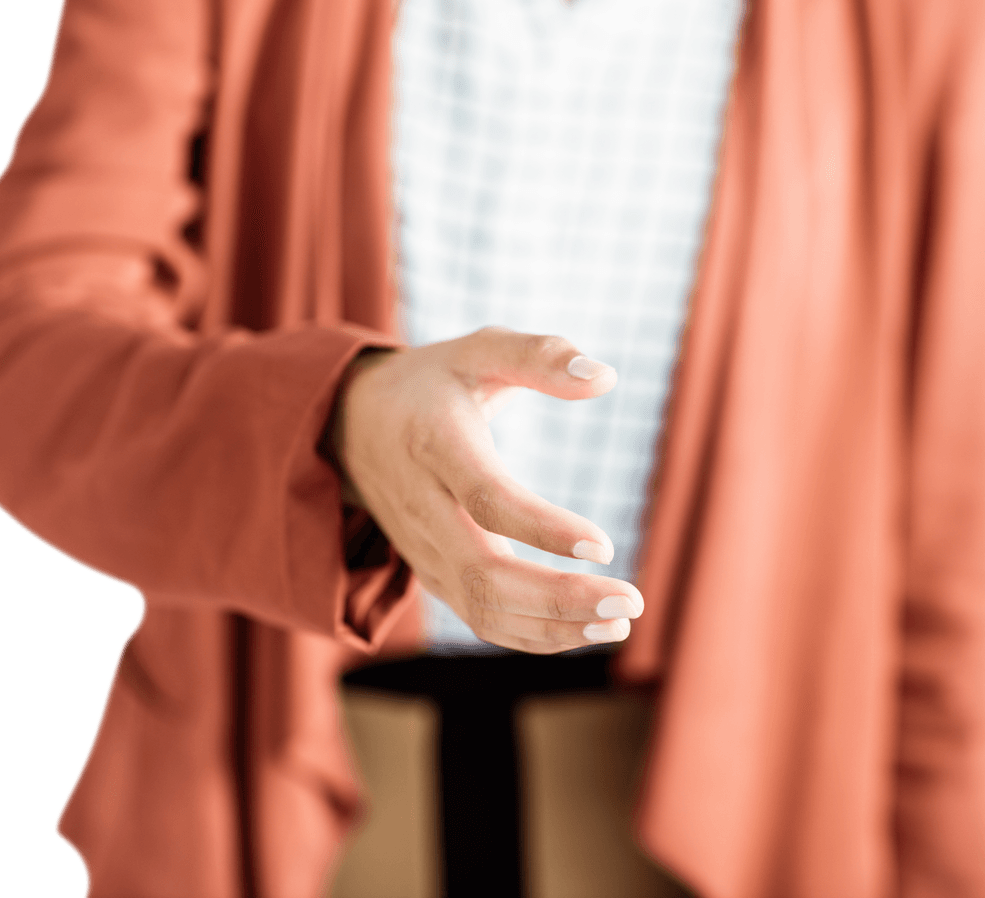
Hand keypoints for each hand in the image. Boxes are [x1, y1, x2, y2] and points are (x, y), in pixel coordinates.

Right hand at [332, 326, 643, 652]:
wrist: (354, 423)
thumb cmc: (433, 382)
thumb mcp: (478, 350)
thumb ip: (539, 355)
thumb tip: (607, 376)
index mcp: (436, 445)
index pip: (487, 499)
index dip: (543, 529)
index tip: (606, 546)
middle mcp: (424, 506)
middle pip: (484, 574)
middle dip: (560, 599)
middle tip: (631, 604)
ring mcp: (422, 548)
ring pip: (482, 609)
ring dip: (552, 627)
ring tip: (618, 623)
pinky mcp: (430, 572)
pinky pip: (479, 618)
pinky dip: (532, 635)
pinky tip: (584, 628)